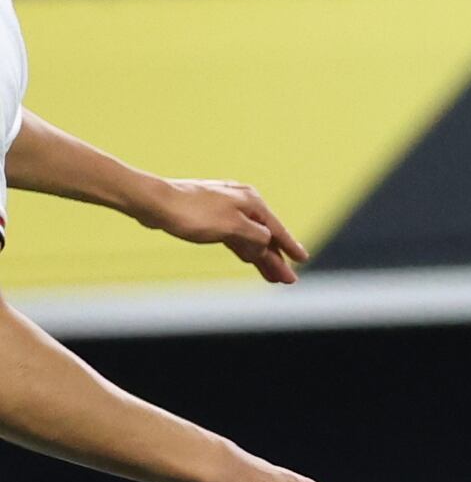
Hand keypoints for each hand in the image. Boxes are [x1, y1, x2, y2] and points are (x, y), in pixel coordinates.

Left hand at [150, 177, 305, 282]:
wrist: (154, 202)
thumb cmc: (193, 213)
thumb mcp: (233, 227)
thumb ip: (256, 235)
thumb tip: (267, 241)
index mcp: (251, 202)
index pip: (277, 230)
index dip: (290, 246)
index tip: (303, 260)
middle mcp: (241, 202)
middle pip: (264, 235)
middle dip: (276, 258)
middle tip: (287, 279)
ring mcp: (224, 209)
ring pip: (248, 237)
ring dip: (260, 256)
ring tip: (271, 276)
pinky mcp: (208, 216)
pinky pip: (233, 236)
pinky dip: (243, 248)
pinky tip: (247, 257)